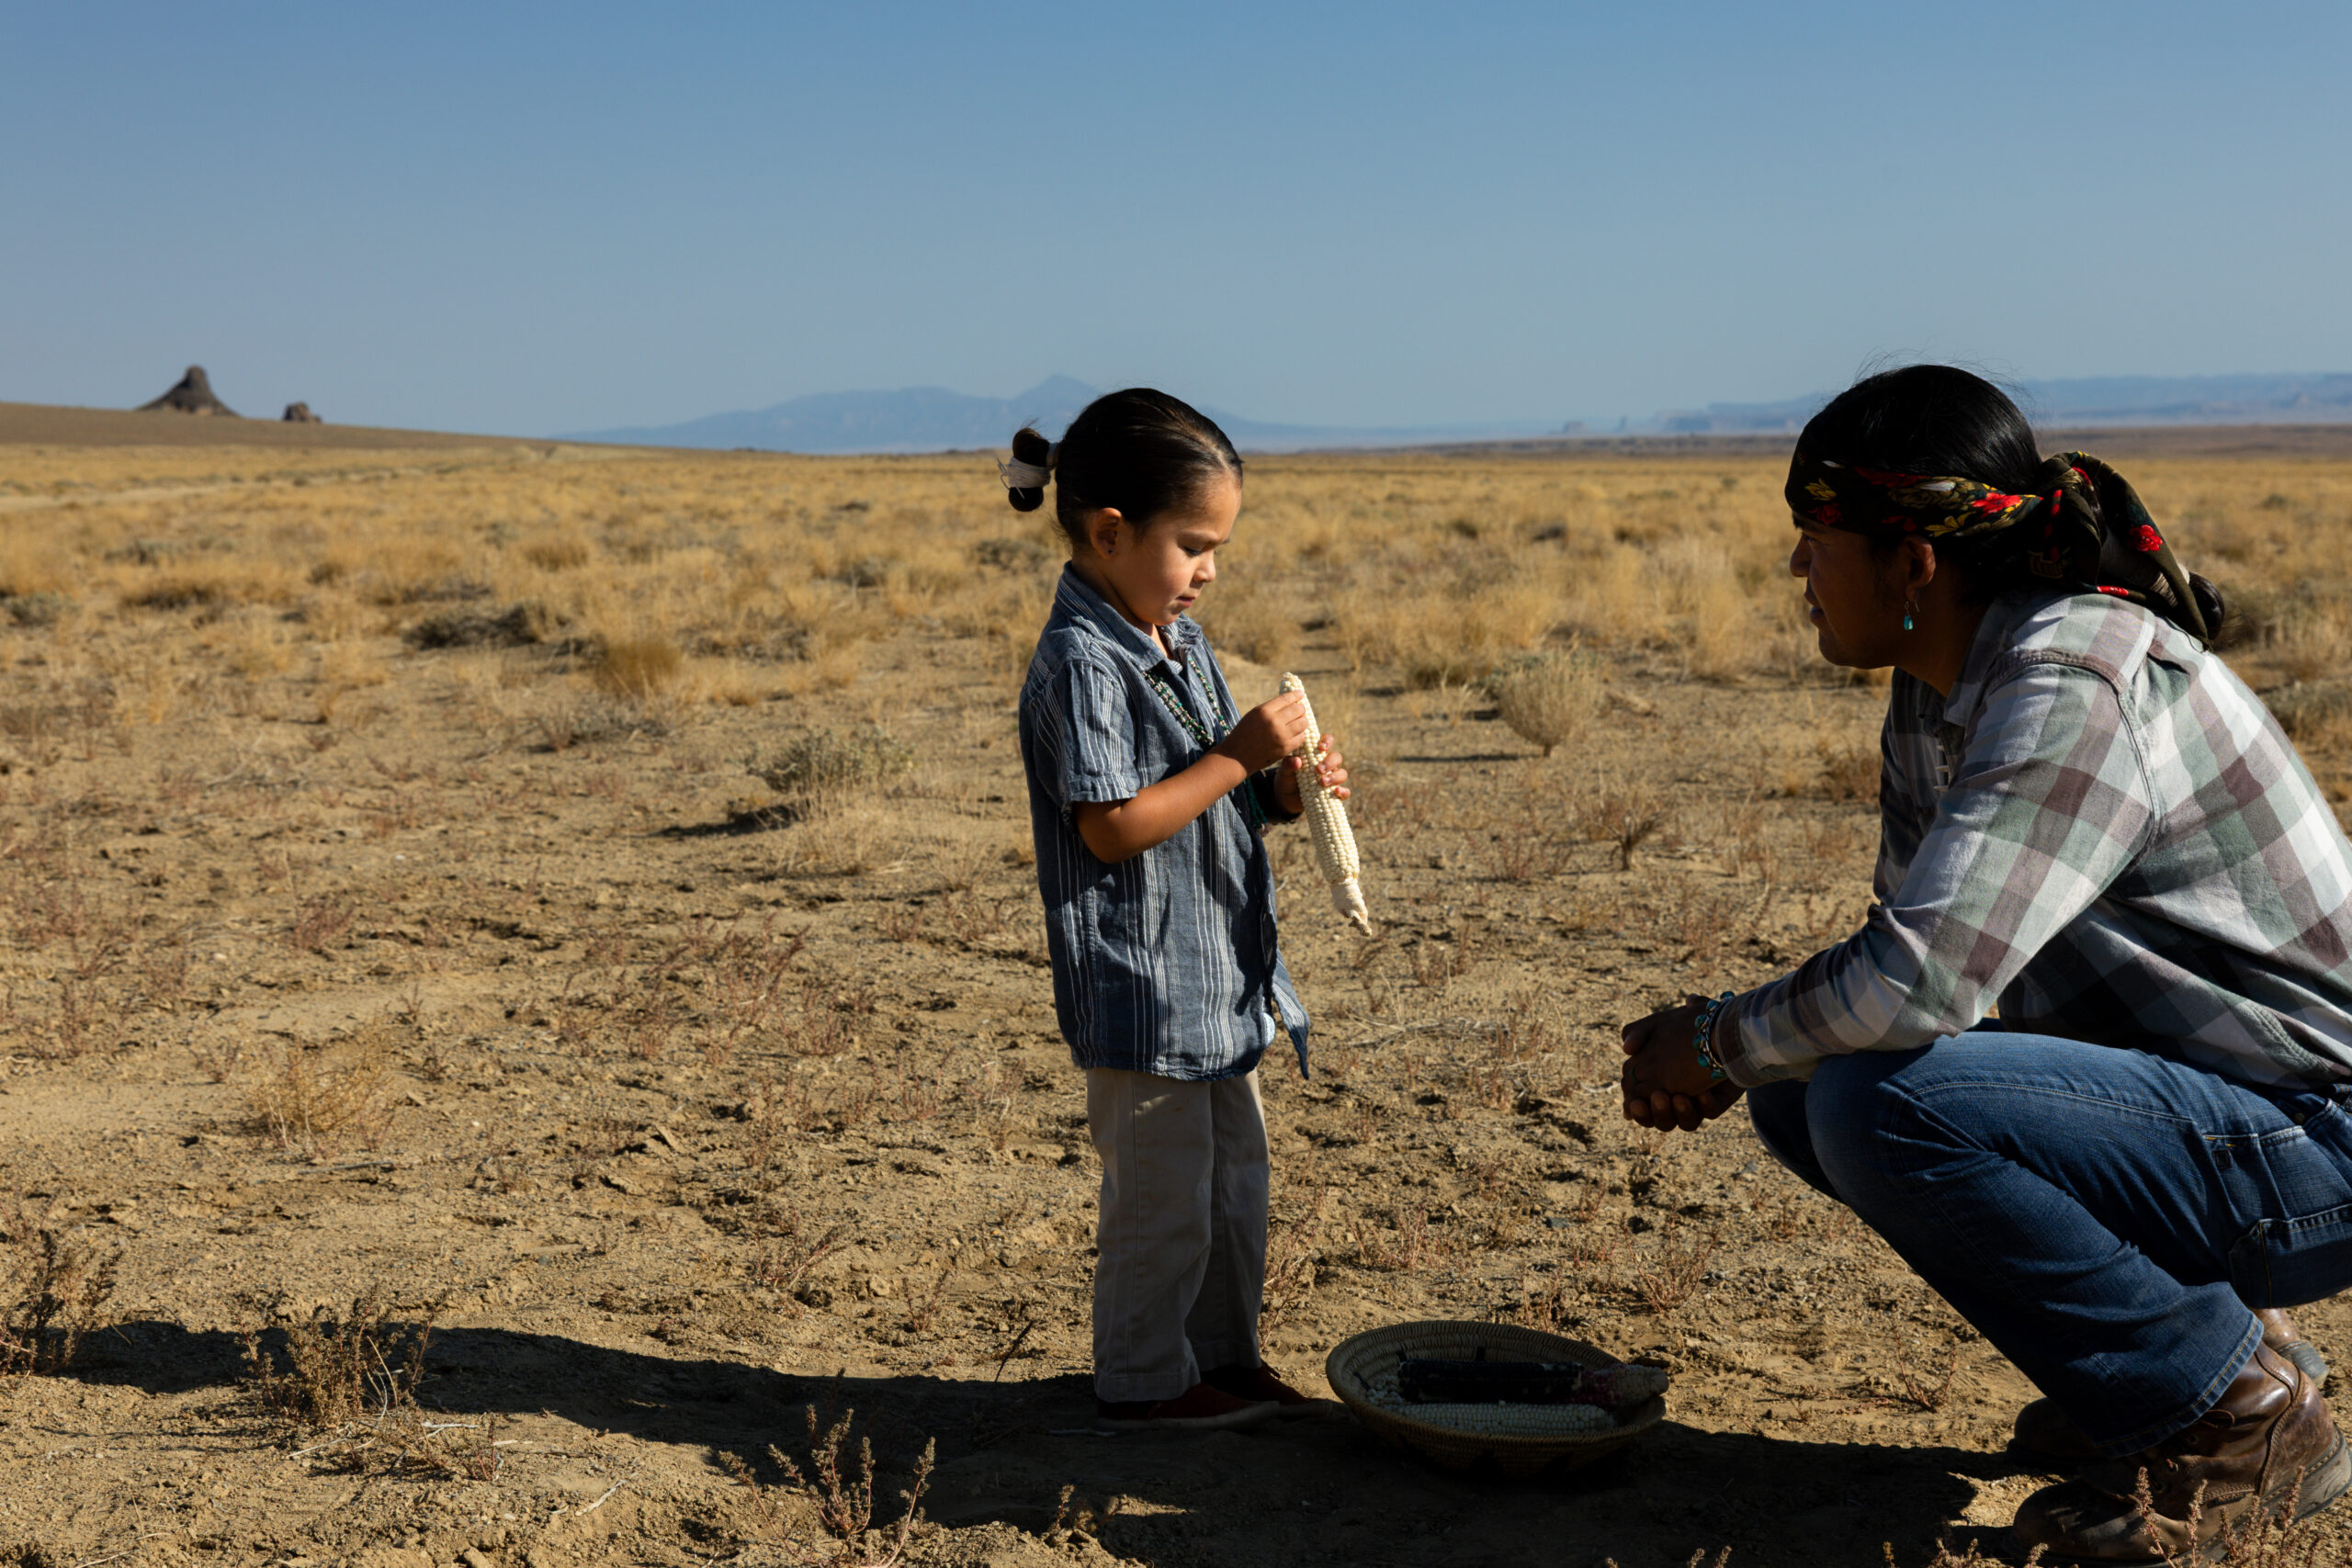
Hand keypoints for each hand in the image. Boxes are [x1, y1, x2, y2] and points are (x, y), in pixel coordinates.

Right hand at [1218, 691, 1310, 772]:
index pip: (1286, 698)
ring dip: (1302, 721)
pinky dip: (1299, 734)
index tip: (1300, 694)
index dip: (1296, 695)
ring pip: (1303, 723)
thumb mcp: (1254, 715)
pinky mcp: (1285, 748)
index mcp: (1264, 711)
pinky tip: (1294, 734)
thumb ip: (1271, 708)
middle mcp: (1274, 721)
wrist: (1236, 757)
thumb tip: (1290, 702)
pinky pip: (1301, 737)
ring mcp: (1281, 736)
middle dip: (1300, 709)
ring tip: (1298, 722)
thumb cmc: (1243, 734)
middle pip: (1298, 710)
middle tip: (1299, 711)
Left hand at [1272, 735, 1349, 815]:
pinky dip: (1343, 792)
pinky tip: (1336, 792)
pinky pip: (1345, 792)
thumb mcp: (1284, 772)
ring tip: (1322, 782)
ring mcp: (1332, 779)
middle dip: (1329, 762)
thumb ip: (1288, 764)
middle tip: (1318, 770)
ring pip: (1342, 773)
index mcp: (1316, 754)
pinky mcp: (1333, 794)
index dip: (1327, 741)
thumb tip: (1297, 760)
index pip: (1327, 741)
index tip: (1321, 748)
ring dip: (1335, 777)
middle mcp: (1327, 765)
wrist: (1286, 799)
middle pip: (1336, 757)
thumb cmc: (1287, 779)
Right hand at [1620, 997, 1746, 1132]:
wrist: (1718, 1021)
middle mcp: (1674, 1098)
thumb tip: (1626, 1049)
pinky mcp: (1718, 1099)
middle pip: (1659, 1119)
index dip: (1634, 1106)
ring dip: (1679, 1113)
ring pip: (1685, 1123)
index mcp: (1652, 1086)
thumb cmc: (1682, 1025)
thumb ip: (1637, 1032)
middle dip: (1655, 1113)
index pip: (1638, 1104)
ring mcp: (1697, 1101)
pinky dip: (1705, 1105)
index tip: (1633, 1101)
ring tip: (1679, 1097)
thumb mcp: (1656, 1024)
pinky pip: (1711, 1112)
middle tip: (1658, 1096)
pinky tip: (1703, 1093)